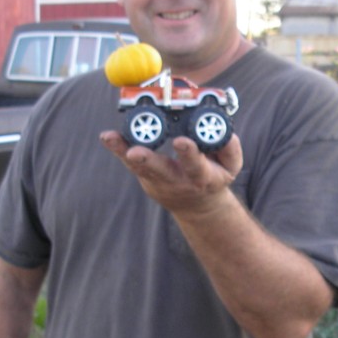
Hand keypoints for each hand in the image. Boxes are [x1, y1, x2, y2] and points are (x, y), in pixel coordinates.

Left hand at [100, 131, 242, 218]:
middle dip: (147, 160)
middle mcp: (176, 180)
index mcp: (200, 177)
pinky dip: (118, 148)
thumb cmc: (213, 177)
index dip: (189, 154)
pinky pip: (129, 162)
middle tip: (134, 152)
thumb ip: (230, 148)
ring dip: (123, 151)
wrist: (197, 204)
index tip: (182, 141)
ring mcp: (157, 179)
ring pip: (139, 166)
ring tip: (109, 137)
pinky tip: (107, 136)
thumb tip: (224, 132)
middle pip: (159, 170)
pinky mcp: (145, 176)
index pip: (195, 165)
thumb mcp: (230, 167)